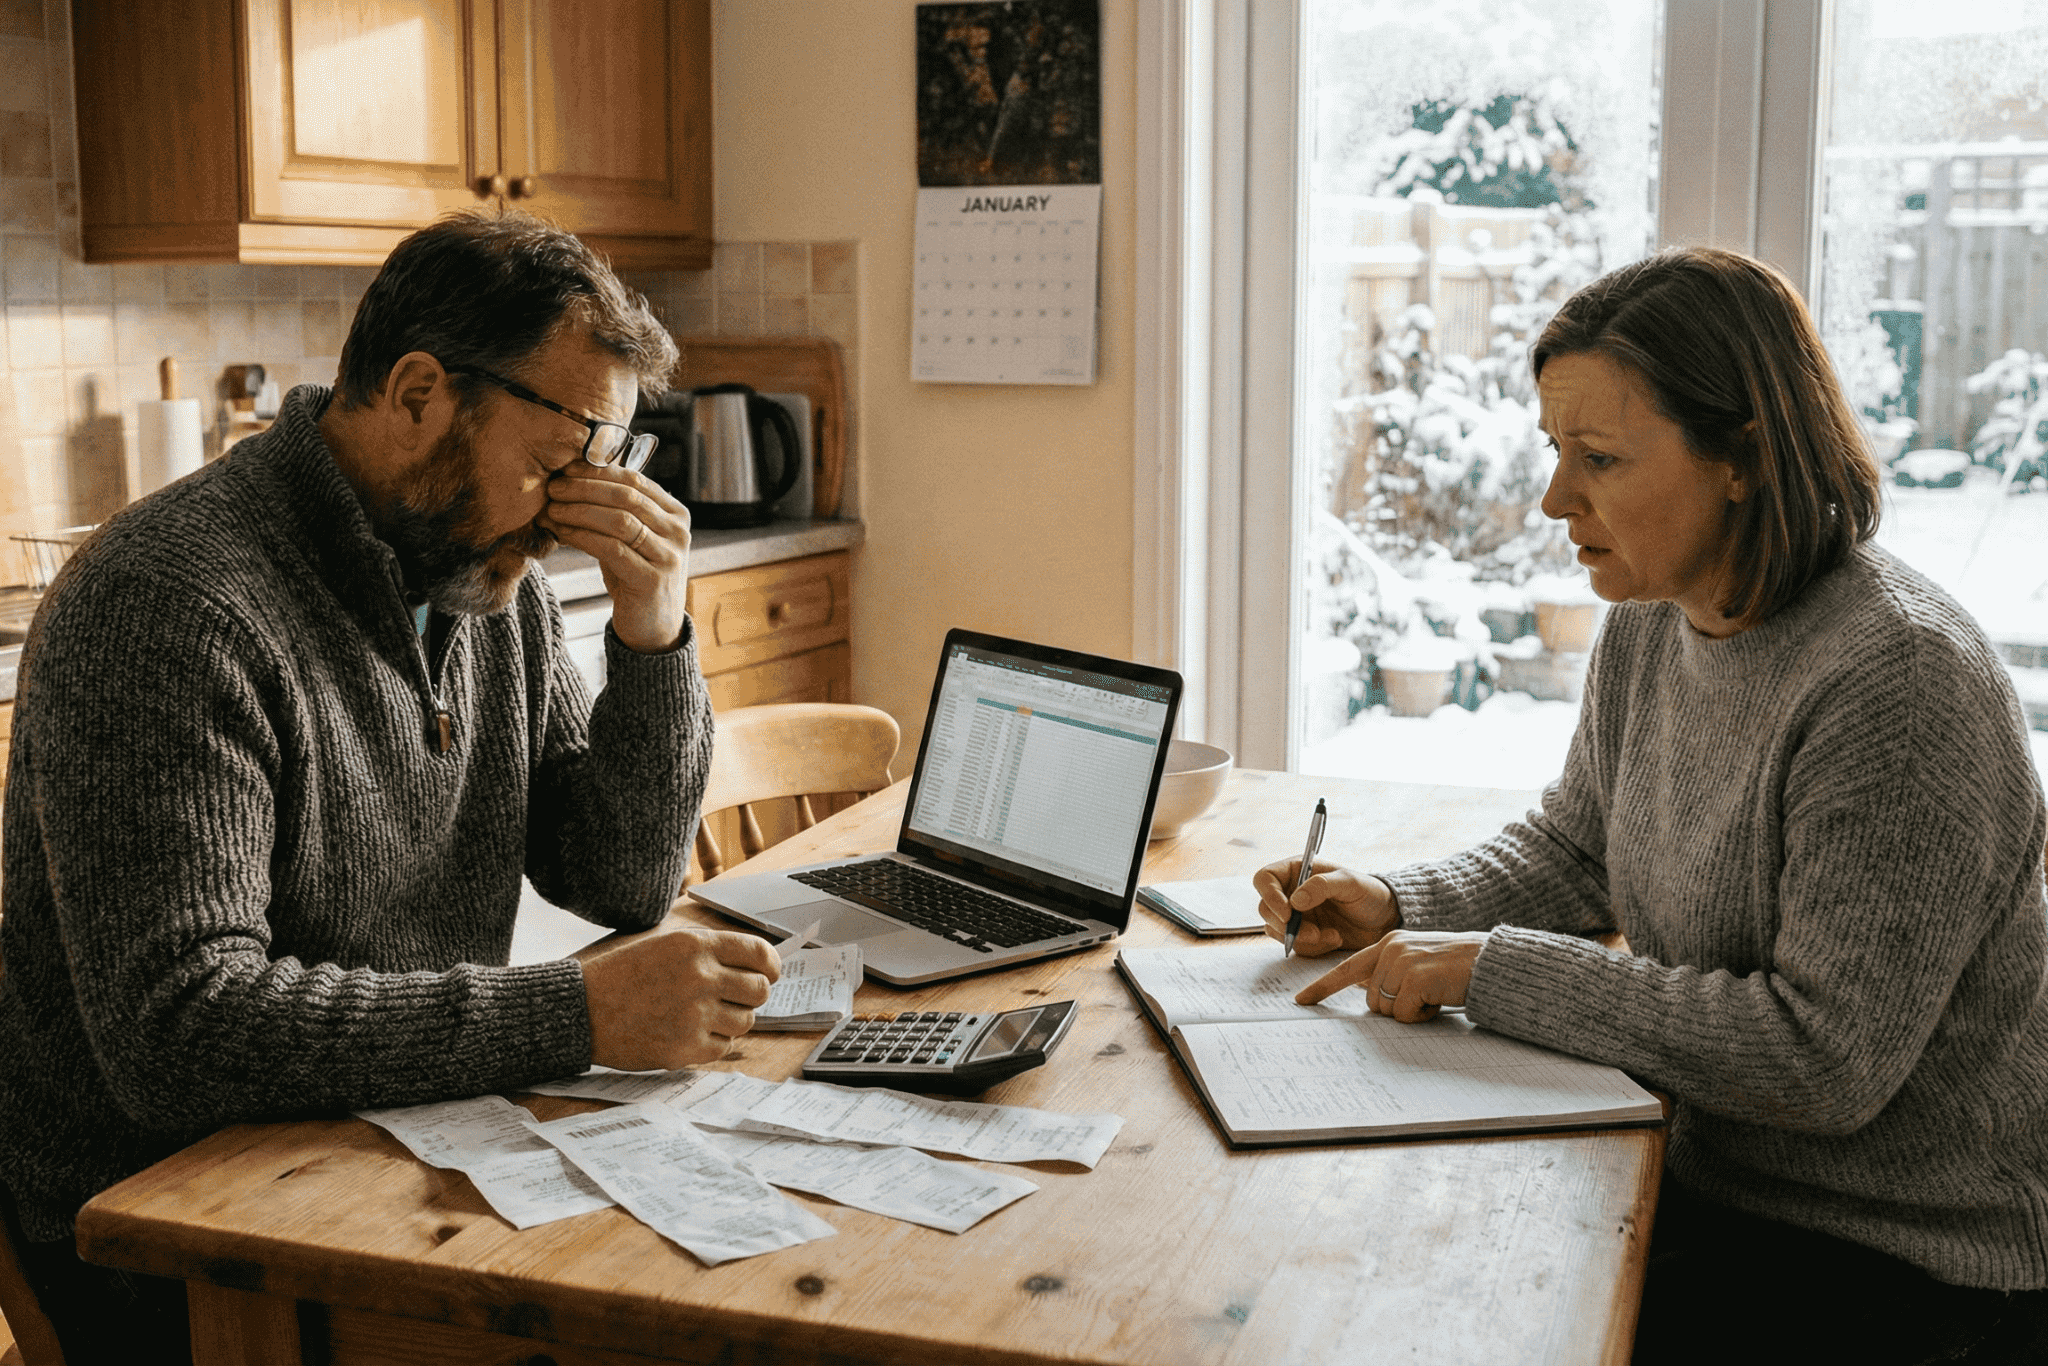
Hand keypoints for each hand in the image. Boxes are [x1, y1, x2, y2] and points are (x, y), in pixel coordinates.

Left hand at [540, 463, 691, 652]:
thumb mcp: (633, 537)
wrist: (653, 625)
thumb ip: (618, 510)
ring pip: (620, 521)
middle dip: (584, 489)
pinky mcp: (653, 580)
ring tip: (552, 510)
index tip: (565, 469)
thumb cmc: (636, 575)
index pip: (635, 480)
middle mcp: (678, 531)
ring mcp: (669, 556)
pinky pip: (612, 550)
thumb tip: (574, 477)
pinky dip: (582, 537)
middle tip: (554, 488)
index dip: (598, 471)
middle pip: (627, 496)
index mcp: (676, 513)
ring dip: (579, 511)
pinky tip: (562, 533)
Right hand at [578, 920, 779, 1069]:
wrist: (581, 1010)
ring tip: (704, 1017)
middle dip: (752, 996)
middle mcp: (700, 977)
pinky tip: (690, 1033)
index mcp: (695, 946)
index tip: (770, 973)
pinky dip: (713, 1044)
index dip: (771, 966)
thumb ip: (709, 952)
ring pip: (746, 1022)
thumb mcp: (665, 946)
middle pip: (759, 990)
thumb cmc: (622, 977)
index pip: (759, 953)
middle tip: (733, 1000)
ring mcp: (694, 1014)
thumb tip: (757, 966)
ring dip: (732, 1021)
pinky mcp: (685, 1047)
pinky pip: (723, 1048)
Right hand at [1252, 858, 1399, 956]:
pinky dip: (1314, 947)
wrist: (1385, 919)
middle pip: (1266, 909)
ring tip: (1331, 935)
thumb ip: (1322, 886)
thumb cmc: (1370, 893)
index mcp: (1297, 871)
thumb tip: (1295, 901)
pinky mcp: (1303, 935)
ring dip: (1301, 938)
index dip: (1270, 896)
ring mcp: (1296, 916)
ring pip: (1277, 931)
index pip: (1265, 879)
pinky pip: (1295, 946)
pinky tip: (1335, 938)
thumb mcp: (1350, 882)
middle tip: (1312, 932)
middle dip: (1286, 925)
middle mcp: (1291, 892)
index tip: (1287, 913)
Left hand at [1297, 929, 1487, 1022]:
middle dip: (1396, 1007)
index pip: (1347, 968)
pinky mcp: (1415, 977)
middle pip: (1371, 1000)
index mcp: (1388, 943)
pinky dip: (1422, 1015)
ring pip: (1387, 1009)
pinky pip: (1405, 1015)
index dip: (1323, 987)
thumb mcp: (1417, 962)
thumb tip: (1370, 997)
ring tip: (1434, 994)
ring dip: (1411, 1011)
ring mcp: (1402, 961)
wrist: (1490, 961)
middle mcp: (1390, 948)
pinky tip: (1439, 999)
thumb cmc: (1456, 968)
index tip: (1301, 1001)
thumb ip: (1391, 972)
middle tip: (1424, 995)